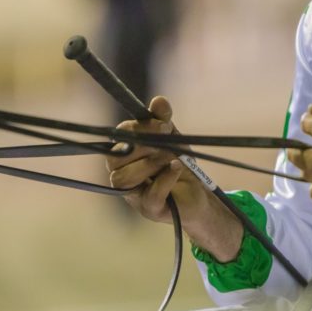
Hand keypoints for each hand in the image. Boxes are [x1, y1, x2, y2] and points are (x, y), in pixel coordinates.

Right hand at [106, 97, 207, 223]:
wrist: (197, 193)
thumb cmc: (177, 164)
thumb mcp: (172, 138)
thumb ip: (163, 121)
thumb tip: (159, 101)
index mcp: (124, 154)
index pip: (118, 137)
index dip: (139, 128)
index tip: (165, 125)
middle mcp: (122, 174)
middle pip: (114, 159)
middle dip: (142, 147)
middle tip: (167, 143)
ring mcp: (134, 194)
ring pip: (124, 179)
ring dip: (150, 164)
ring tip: (172, 158)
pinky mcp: (149, 209)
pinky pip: (150, 195)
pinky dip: (165, 179)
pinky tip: (177, 168)